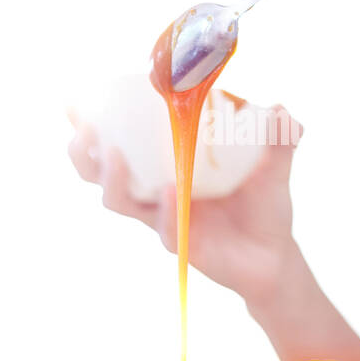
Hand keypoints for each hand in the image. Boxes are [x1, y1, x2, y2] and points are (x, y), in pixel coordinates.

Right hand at [67, 106, 302, 304]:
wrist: (276, 257)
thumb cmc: (263, 207)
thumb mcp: (273, 167)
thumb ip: (279, 139)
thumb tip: (284, 110)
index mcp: (166, 164)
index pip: (119, 141)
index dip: (91, 124)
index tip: (75, 103)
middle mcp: (156, 191)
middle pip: (99, 174)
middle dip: (84, 152)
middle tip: (86, 130)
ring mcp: (165, 218)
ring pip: (120, 201)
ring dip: (112, 177)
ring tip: (114, 154)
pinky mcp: (182, 245)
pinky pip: (165, 227)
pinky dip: (165, 208)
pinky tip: (170, 189)